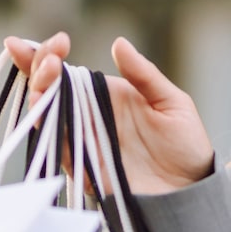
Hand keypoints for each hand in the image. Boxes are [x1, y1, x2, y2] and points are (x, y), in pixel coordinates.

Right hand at [3, 33, 214, 193]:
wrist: (191, 191)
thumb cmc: (186, 145)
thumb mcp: (171, 102)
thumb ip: (144, 75)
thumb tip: (118, 43)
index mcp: (105, 95)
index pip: (67, 71)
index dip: (47, 54)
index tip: (57, 41)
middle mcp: (87, 116)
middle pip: (47, 87)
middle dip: (39, 66)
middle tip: (52, 58)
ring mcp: (82, 140)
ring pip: (44, 112)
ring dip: (39, 91)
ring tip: (49, 73)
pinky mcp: (81, 166)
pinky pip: (55, 144)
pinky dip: (45, 124)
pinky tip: (47, 106)